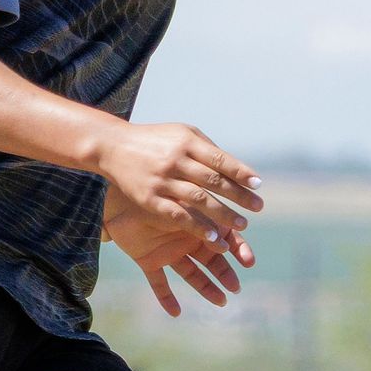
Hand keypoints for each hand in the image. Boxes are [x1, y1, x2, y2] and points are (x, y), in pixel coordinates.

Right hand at [92, 122, 262, 239]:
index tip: (258, 185)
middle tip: (258, 208)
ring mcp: (162, 180)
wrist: (112, 146)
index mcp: (186, 142)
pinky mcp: (150, 198)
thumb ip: (206, 148)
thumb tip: (237, 169)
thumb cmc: (154, 140)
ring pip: (199, 200)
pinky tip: (214, 237)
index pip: (220, 159)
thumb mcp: (180, 133)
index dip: (240, 173)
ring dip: (223, 215)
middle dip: (238, 196)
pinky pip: (178, 216)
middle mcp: (175, 160)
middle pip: (213, 181)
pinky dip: (198, 227)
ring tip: (242, 226)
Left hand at [106, 204, 254, 316]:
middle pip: (212, 260)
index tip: (248, 261)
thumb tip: (226, 240)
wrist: (119, 192)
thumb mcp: (184, 202)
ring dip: (206, 287)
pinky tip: (175, 312)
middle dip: (225, 274)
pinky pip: (158, 282)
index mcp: (198, 222)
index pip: (226, 239)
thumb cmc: (157, 190)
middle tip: (236, 287)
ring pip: (191, 274)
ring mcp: (168, 251)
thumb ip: (202, 219)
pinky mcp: (147, 260)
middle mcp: (186, 239)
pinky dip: (165, 297)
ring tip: (222, 301)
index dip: (239, 250)